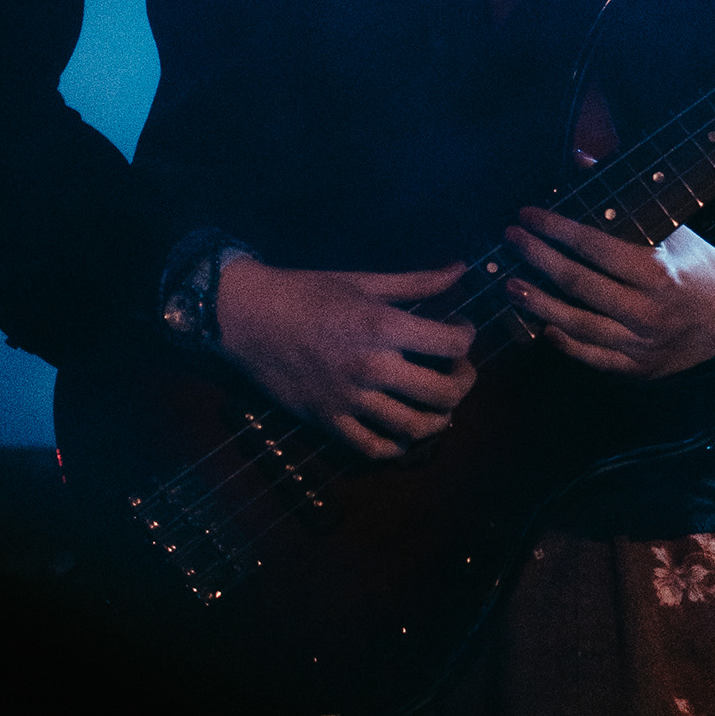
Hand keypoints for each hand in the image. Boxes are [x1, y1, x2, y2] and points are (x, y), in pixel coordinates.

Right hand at [215, 257, 476, 459]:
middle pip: (443, 393)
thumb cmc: (307, 292)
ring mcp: (349, 400)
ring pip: (414, 427)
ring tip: (438, 404)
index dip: (466, 337)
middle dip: (464, 383)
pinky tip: (403, 431)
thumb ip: (417, 281)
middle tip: (459, 371)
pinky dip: (397, 446)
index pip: (450, 344)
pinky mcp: (328, 421)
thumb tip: (461, 268)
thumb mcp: (364, 280)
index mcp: (382, 326)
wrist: (248, 318)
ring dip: (439, 418)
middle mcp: (371, 367)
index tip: (460, 331)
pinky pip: (373, 448)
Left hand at [505, 205, 714, 378]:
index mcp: (657, 271)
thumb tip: (579, 158)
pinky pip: (595, 358)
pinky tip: (542, 327)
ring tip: (511, 285)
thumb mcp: (670, 225)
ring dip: (540, 304)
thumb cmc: (695, 263)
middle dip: (539, 259)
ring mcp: (643, 343)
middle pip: (580, 284)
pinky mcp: (640, 368)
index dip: (556, 230)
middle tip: (511, 240)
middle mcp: (649, 310)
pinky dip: (566, 344)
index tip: (527, 215)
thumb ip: (624, 196)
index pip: (594, 247)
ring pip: (580, 326)